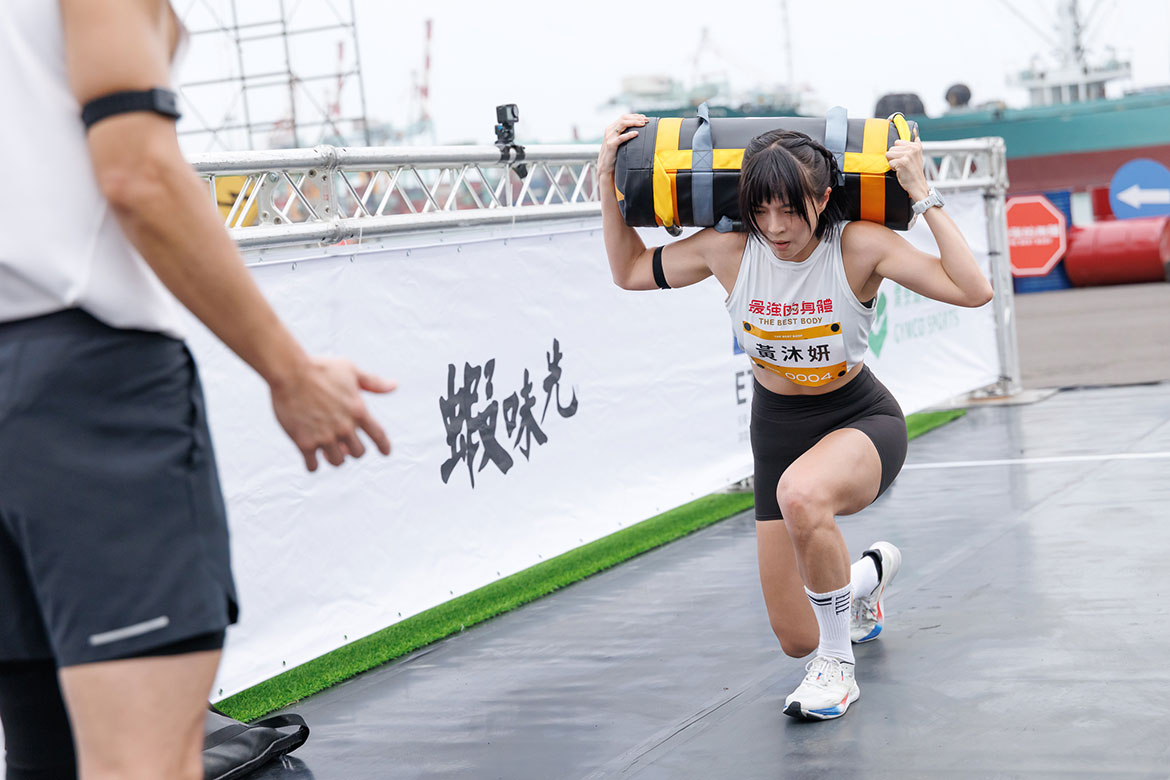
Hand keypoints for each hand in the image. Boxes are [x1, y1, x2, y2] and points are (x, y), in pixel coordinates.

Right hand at [270, 357, 395, 471]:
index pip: (379, 436)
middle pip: (358, 453)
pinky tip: (310, 458)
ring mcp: (325, 437)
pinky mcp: (304, 443)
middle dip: (352, 450)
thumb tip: (394, 385)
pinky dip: (313, 465)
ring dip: (333, 457)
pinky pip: (313, 466)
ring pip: (337, 462)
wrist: (290, 372)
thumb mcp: (351, 371)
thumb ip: (373, 382)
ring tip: (326, 450)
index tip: (385, 453)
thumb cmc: (320, 368)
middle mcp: (345, 427)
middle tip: (343, 445)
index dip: (384, 446)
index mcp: (359, 411)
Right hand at [597, 113, 647, 176]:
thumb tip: (637, 130)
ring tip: (643, 124)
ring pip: (622, 124)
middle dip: (636, 118)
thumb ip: (623, 134)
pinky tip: (636, 133)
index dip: (634, 116)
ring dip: (634, 122)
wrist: (605, 166)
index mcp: (611, 128)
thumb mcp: (618, 141)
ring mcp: (609, 137)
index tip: (644, 118)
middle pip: (624, 118)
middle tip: (646, 120)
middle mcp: (609, 130)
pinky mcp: (611, 145)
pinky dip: (629, 134)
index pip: (624, 117)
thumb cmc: (614, 155)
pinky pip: (621, 137)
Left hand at [885, 127, 929, 202]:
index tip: (904, 158)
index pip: (897, 142)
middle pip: (892, 148)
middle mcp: (912, 148)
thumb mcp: (918, 156)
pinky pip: (889, 162)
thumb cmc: (914, 171)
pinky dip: (892, 168)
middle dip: (894, 157)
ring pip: (889, 154)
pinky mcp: (902, 162)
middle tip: (902, 164)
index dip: (898, 151)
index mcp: (916, 145)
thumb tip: (915, 136)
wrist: (917, 184)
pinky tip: (900, 171)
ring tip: (901, 167)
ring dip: (892, 162)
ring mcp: (907, 155)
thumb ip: (915, 146)